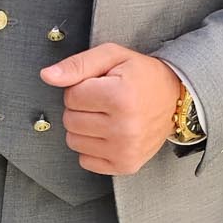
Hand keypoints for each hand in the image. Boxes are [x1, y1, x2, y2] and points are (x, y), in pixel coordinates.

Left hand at [40, 43, 182, 175]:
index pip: (71, 96)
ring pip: (73, 141)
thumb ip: (77, 64)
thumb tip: (47, 76)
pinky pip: (85, 160)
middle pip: (70, 120)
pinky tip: (109, 134)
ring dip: (85, 128)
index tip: (101, 86)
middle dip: (81, 108)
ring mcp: (125, 150)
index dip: (82, 88)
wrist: (175, 98)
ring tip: (108, 117)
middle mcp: (124, 128)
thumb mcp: (112, 57)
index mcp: (120, 97)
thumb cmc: (142, 76)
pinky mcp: (125, 165)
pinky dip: (92, 147)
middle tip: (105, 101)